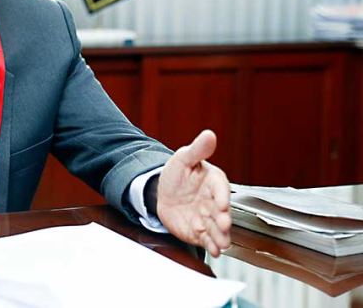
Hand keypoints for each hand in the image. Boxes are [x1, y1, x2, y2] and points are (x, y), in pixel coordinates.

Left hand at [156, 130, 230, 256]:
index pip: (220, 189)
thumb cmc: (177, 174)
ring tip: (222, 243)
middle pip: (221, 212)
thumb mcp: (184, 159)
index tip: (222, 203)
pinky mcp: (200, 231)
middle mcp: (214, 202)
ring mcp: (208, 218)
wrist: (161, 193)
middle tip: (224, 224)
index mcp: (214, 182)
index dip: (222, 196)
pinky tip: (213, 250)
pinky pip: (207, 239)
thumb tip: (209, 134)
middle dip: (224, 219)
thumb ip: (197, 150)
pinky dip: (211, 245)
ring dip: (221, 236)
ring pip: (217, 228)